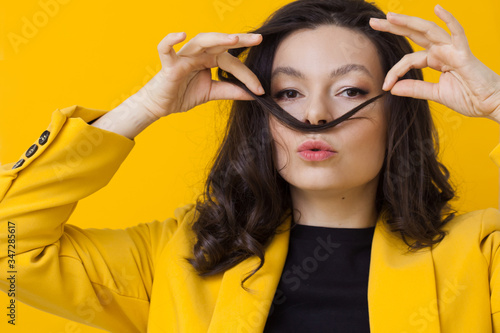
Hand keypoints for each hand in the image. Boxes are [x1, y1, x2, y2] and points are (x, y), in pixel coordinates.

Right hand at [140, 32, 264, 118]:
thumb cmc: (183, 94)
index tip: (259, 89)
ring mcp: (184, 57)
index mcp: (209, 59)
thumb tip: (255, 94)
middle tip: (258, 39)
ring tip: (234, 39)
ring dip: (217, 38)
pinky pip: (166, 49)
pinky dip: (171, 40)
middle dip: (239, 40)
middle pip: (220, 42)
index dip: (247, 75)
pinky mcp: (169, 66)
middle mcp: (198, 54)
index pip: (232, 61)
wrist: (162, 105)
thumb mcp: (212, 92)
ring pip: (200, 42)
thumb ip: (232, 91)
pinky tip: (181, 34)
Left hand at [369, 5, 499, 121]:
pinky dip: (448, 20)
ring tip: (390, 16)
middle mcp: (442, 50)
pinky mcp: (464, 53)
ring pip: (428, 31)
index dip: (395, 71)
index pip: (408, 59)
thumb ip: (415, 89)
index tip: (385, 86)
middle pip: (414, 34)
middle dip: (394, 27)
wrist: (490, 104)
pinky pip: (457, 33)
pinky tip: (438, 9)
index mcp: (436, 59)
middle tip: (374, 22)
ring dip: (409, 22)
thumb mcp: (435, 94)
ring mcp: (453, 49)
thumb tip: (393, 89)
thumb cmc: (469, 97)